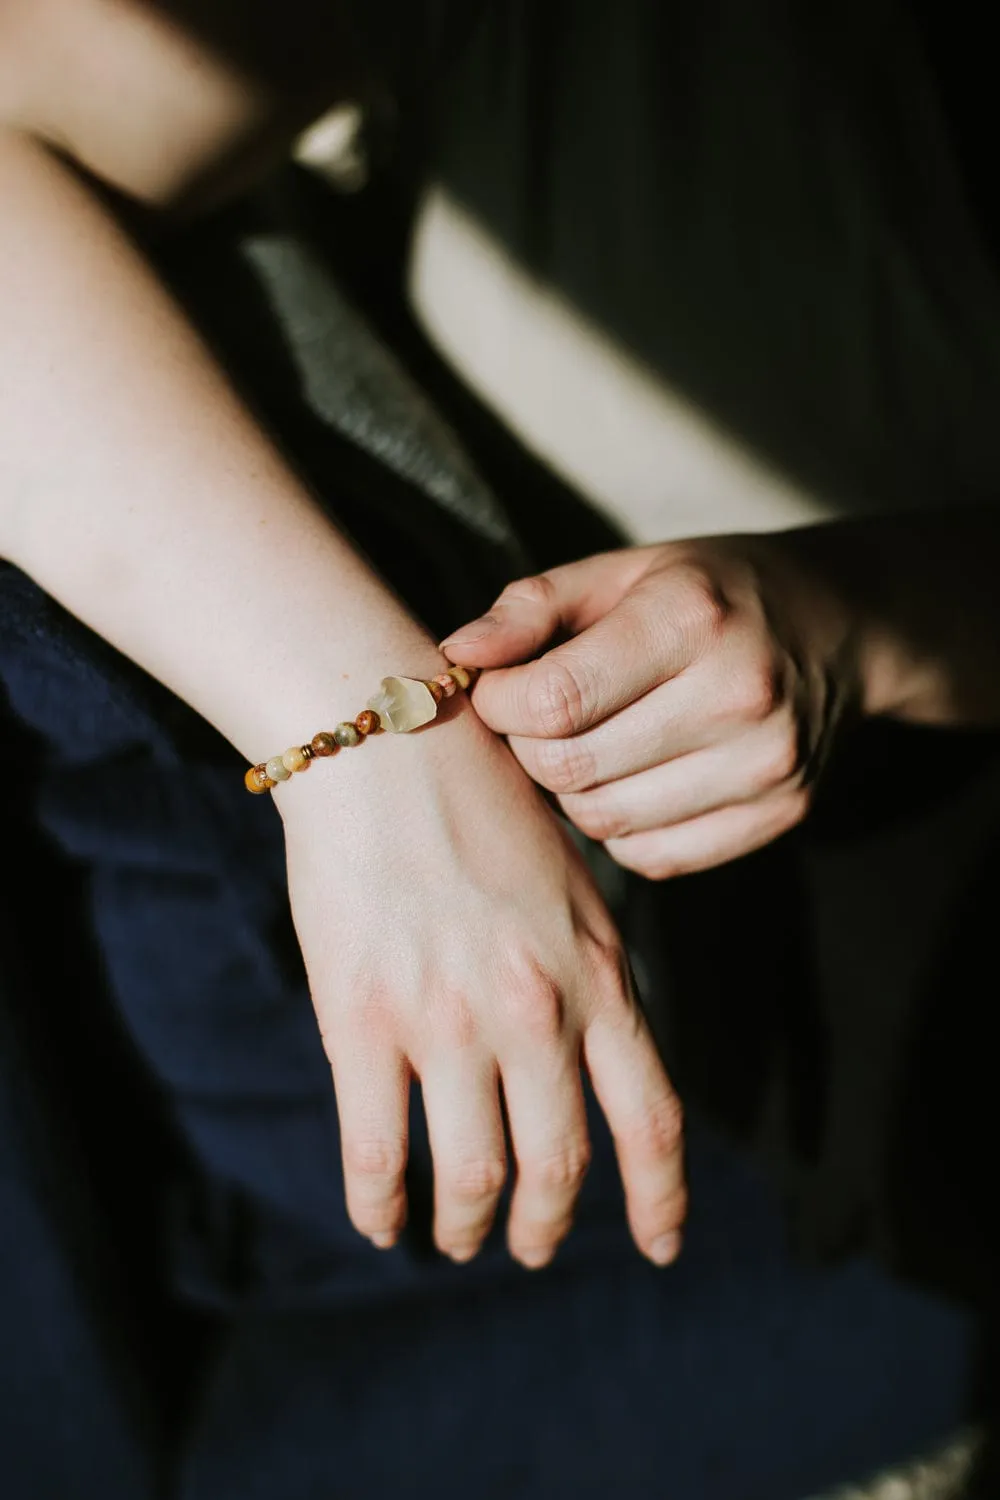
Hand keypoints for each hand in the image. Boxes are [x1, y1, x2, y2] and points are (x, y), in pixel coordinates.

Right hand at [277, 706, 685, 1268]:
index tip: (660, 1246)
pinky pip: (377, 1152)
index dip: (661, 1198)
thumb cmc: (481, 798)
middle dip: (545, 1227)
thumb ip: (586, 971)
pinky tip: (379, 1221)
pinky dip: (380, 1205)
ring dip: (466, 1226)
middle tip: (530, 1250)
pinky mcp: (364, 1020)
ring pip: (474, 1173)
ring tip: (455, 1240)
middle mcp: (535, 1010)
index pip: (651, 1117)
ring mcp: (449, 1020)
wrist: (387, 741)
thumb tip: (586, 1054)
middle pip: (559, 1165)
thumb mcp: (571, 882)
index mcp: (597, 973)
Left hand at [440, 535, 862, 878]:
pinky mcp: (780, 814)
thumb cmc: (707, 593)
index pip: (554, 701)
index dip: (500, 705)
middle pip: (572, 769)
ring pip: (605, 822)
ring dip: (573, 793)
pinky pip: (653, 858)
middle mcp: (739, 694)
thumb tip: (455, 658)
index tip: (501, 689)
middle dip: (531, 749)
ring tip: (593, 742)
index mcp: (691, 618)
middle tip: (543, 717)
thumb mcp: (618, 572)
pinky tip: (637, 777)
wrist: (835, 625)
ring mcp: (767, 764)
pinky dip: (623, 829)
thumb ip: (529, 610)